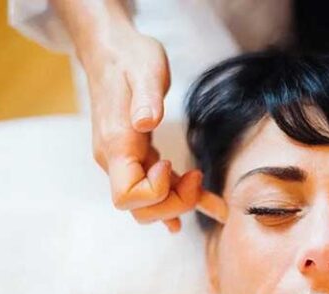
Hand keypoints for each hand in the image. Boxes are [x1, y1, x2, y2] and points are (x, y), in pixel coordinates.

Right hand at [84, 26, 202, 232]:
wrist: (112, 49)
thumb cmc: (129, 57)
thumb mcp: (144, 71)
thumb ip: (146, 98)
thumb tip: (146, 122)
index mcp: (115, 144)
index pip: (127, 196)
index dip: (155, 192)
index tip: (171, 165)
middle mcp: (115, 159)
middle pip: (140, 209)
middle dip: (173, 204)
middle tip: (198, 180)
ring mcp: (125, 160)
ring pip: (151, 203)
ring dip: (182, 205)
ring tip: (215, 203)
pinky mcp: (138, 156)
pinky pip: (159, 186)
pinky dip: (181, 195)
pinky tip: (204, 202)